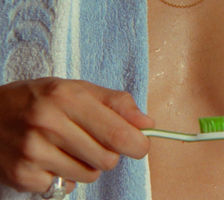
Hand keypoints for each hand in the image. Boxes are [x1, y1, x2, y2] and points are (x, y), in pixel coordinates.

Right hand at [0, 77, 154, 193]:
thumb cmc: (41, 99)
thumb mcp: (78, 89)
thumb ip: (116, 103)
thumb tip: (147, 123)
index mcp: (68, 98)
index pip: (118, 133)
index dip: (138, 144)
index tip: (139, 144)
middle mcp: (49, 124)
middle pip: (107, 159)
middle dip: (110, 153)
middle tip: (95, 141)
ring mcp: (33, 152)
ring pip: (89, 175)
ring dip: (88, 165)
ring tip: (70, 147)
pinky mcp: (22, 175)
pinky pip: (65, 187)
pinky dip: (65, 177)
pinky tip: (52, 159)